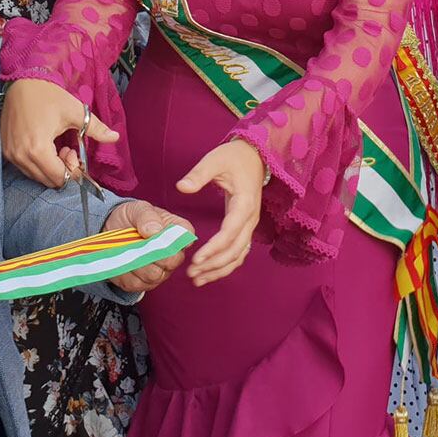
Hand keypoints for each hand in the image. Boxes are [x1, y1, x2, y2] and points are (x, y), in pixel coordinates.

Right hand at [0, 79, 117, 187]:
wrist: (22, 82)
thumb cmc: (48, 95)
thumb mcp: (75, 111)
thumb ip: (96, 128)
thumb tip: (115, 137)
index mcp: (37, 149)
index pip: (58, 178)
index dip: (72, 170)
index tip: (74, 152)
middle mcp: (20, 155)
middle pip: (47, 180)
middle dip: (62, 169)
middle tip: (67, 149)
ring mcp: (10, 153)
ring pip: (35, 175)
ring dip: (49, 167)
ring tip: (55, 146)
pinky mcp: (5, 149)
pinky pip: (24, 167)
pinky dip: (37, 162)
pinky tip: (43, 145)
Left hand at [102, 200, 193, 293]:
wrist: (110, 230)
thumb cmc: (131, 218)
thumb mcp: (137, 209)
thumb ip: (147, 217)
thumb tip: (155, 231)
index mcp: (176, 231)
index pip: (187, 235)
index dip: (176, 237)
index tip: (158, 234)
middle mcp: (173, 254)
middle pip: (173, 260)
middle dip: (154, 253)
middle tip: (138, 243)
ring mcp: (160, 271)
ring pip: (154, 275)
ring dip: (137, 263)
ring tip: (127, 250)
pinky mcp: (143, 283)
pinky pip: (137, 283)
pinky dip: (125, 272)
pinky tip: (121, 260)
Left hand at [176, 139, 263, 286]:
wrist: (256, 156)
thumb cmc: (234, 158)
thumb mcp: (215, 160)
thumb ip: (198, 174)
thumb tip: (181, 187)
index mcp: (244, 204)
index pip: (229, 232)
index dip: (214, 248)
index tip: (195, 258)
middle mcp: (250, 219)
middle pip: (235, 250)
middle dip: (214, 265)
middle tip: (191, 273)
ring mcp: (249, 225)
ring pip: (239, 256)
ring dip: (219, 270)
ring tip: (197, 279)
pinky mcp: (245, 228)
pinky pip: (238, 252)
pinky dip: (225, 265)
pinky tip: (208, 272)